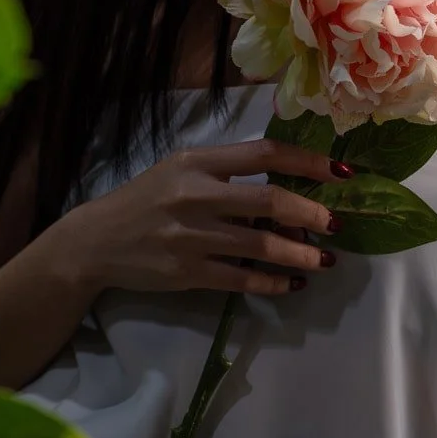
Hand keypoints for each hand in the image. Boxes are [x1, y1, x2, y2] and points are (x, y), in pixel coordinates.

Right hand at [64, 136, 348, 298]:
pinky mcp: (186, 273)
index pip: (264, 154)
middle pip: (270, 201)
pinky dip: (273, 283)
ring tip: (325, 261)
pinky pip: (242, 279)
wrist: (96, 242)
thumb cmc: (145, 201)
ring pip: (262, 246)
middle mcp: (195, 196)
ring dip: (301, 255)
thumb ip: (226, 173)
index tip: (340, 172)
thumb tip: (287, 186)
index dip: (308, 162)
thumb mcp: (180, 171)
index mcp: (197, 162)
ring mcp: (190, 237)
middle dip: (312, 214)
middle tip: (336, 224)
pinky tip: (292, 283)